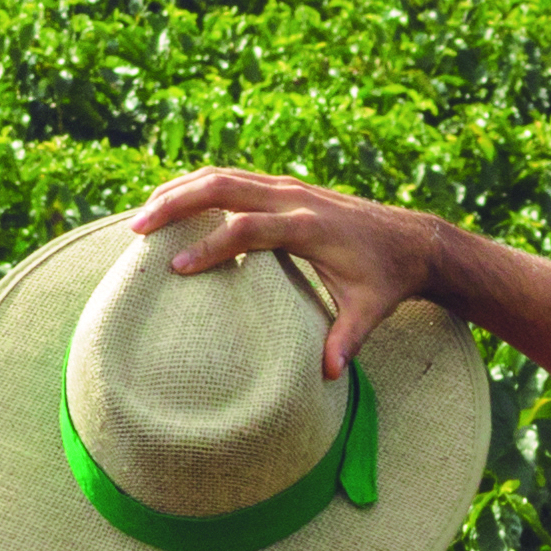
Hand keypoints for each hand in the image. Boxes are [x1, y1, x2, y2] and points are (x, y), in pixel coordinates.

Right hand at [129, 166, 443, 380]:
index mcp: (310, 227)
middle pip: (222, 186)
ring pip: (221, 175)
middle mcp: (294, 198)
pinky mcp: (283, 187)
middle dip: (175, 204)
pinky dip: (196, 187)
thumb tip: (329, 376)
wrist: (412, 240)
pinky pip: (231, 178)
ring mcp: (287, 187)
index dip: (210, 247)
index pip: (247, 229)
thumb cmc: (386, 280)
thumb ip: (346, 340)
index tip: (175, 267)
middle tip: (137, 230)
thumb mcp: (370, 311)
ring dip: (178, 190)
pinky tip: (172, 206)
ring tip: (141, 216)